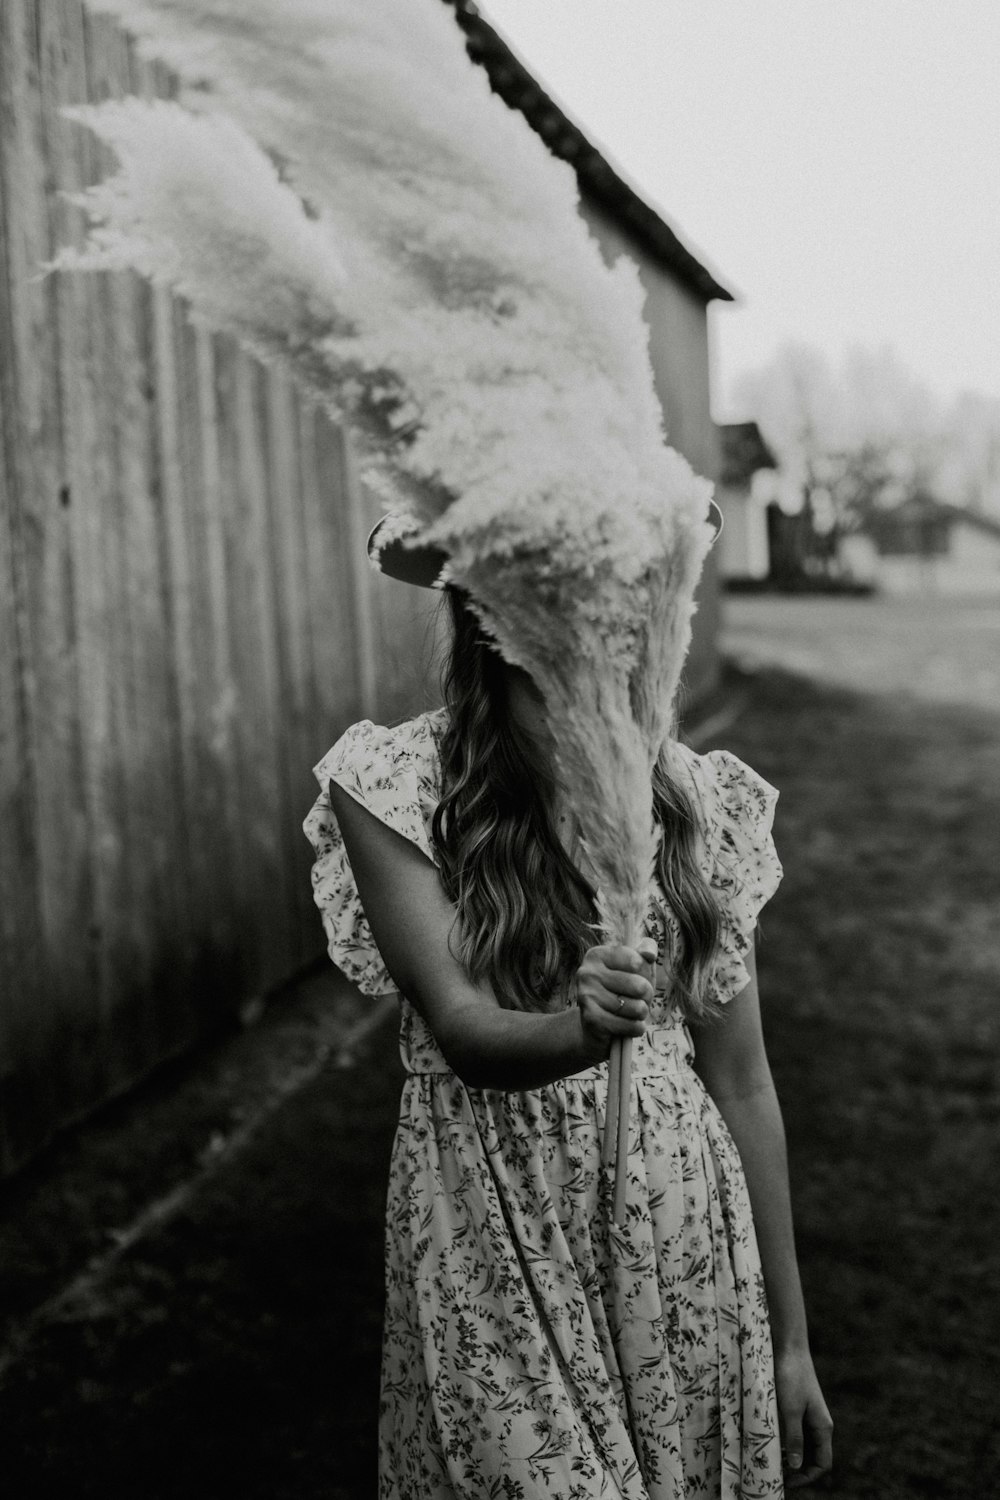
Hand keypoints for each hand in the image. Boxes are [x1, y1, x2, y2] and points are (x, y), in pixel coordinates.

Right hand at [572, 940, 655, 1060]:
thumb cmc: (620, 991)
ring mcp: (586, 996)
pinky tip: (629, 1025)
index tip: (636, 978)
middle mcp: (587, 973)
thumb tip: (650, 954)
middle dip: (647, 997)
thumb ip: (645, 950)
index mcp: (596, 955)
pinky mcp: (591, 1019)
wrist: (594, 1025)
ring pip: (637, 1008)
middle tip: (638, 999)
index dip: (645, 974)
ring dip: (641, 1014)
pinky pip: (631, 1026)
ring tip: (631, 1013)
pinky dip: (636, 1028)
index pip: (637, 962)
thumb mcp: (634, 967)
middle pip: (639, 986)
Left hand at [775, 1346, 832, 1487]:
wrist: (788, 1347)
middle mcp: (819, 1424)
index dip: (808, 1477)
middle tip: (778, 1475)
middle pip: (814, 1457)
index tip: (788, 1482)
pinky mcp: (799, 1407)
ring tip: (774, 1462)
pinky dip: (788, 1443)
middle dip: (799, 1470)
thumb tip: (797, 1466)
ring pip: (805, 1446)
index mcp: (823, 1427)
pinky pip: (797, 1433)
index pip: (823, 1463)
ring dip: (793, 1457)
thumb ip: (794, 1438)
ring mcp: (810, 1416)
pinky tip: (775, 1443)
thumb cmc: (790, 1376)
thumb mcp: (790, 1410)